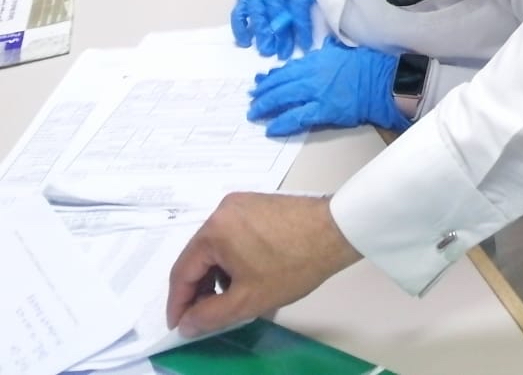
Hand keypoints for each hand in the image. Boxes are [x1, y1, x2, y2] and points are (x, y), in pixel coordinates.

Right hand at [166, 192, 359, 336]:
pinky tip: (246, 276)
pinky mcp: (260, 203)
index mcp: (215, 228)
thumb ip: (209, 316)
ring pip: (217, 246)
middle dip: (198, 289)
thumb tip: (185, 323)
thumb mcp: (247, 300)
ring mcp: (244, 203)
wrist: (338, 231)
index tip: (178, 326)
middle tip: (203, 317)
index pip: (182, 271)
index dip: (177, 303)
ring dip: (217, 274)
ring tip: (229, 299)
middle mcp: (224, 209)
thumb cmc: (292, 265)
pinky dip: (232, 258)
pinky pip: (234, 234)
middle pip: (198, 255)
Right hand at [230, 0, 313, 58]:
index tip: (306, 45)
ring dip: (260, 33)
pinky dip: (240, 28)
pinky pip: (238, 13)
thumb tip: (323, 30)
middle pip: (275, 10)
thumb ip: (313, 3)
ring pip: (256, 12)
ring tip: (266, 51)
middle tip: (282, 53)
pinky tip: (246, 43)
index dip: (301, 26)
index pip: (297, 4)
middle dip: (279, 34)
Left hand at [247, 36, 409, 136]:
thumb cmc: (368, 65)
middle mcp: (312, 74)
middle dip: (263, 92)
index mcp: (317, 60)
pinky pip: (296, 117)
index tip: (261, 81)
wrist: (382, 81)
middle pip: (280, 83)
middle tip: (252, 99)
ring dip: (265, 106)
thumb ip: (329, 51)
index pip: (288, 69)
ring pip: (283, 99)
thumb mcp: (346, 51)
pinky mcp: (323, 110)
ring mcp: (316, 92)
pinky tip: (271, 128)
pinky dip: (281, 123)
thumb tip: (323, 47)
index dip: (272, 76)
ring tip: (254, 113)